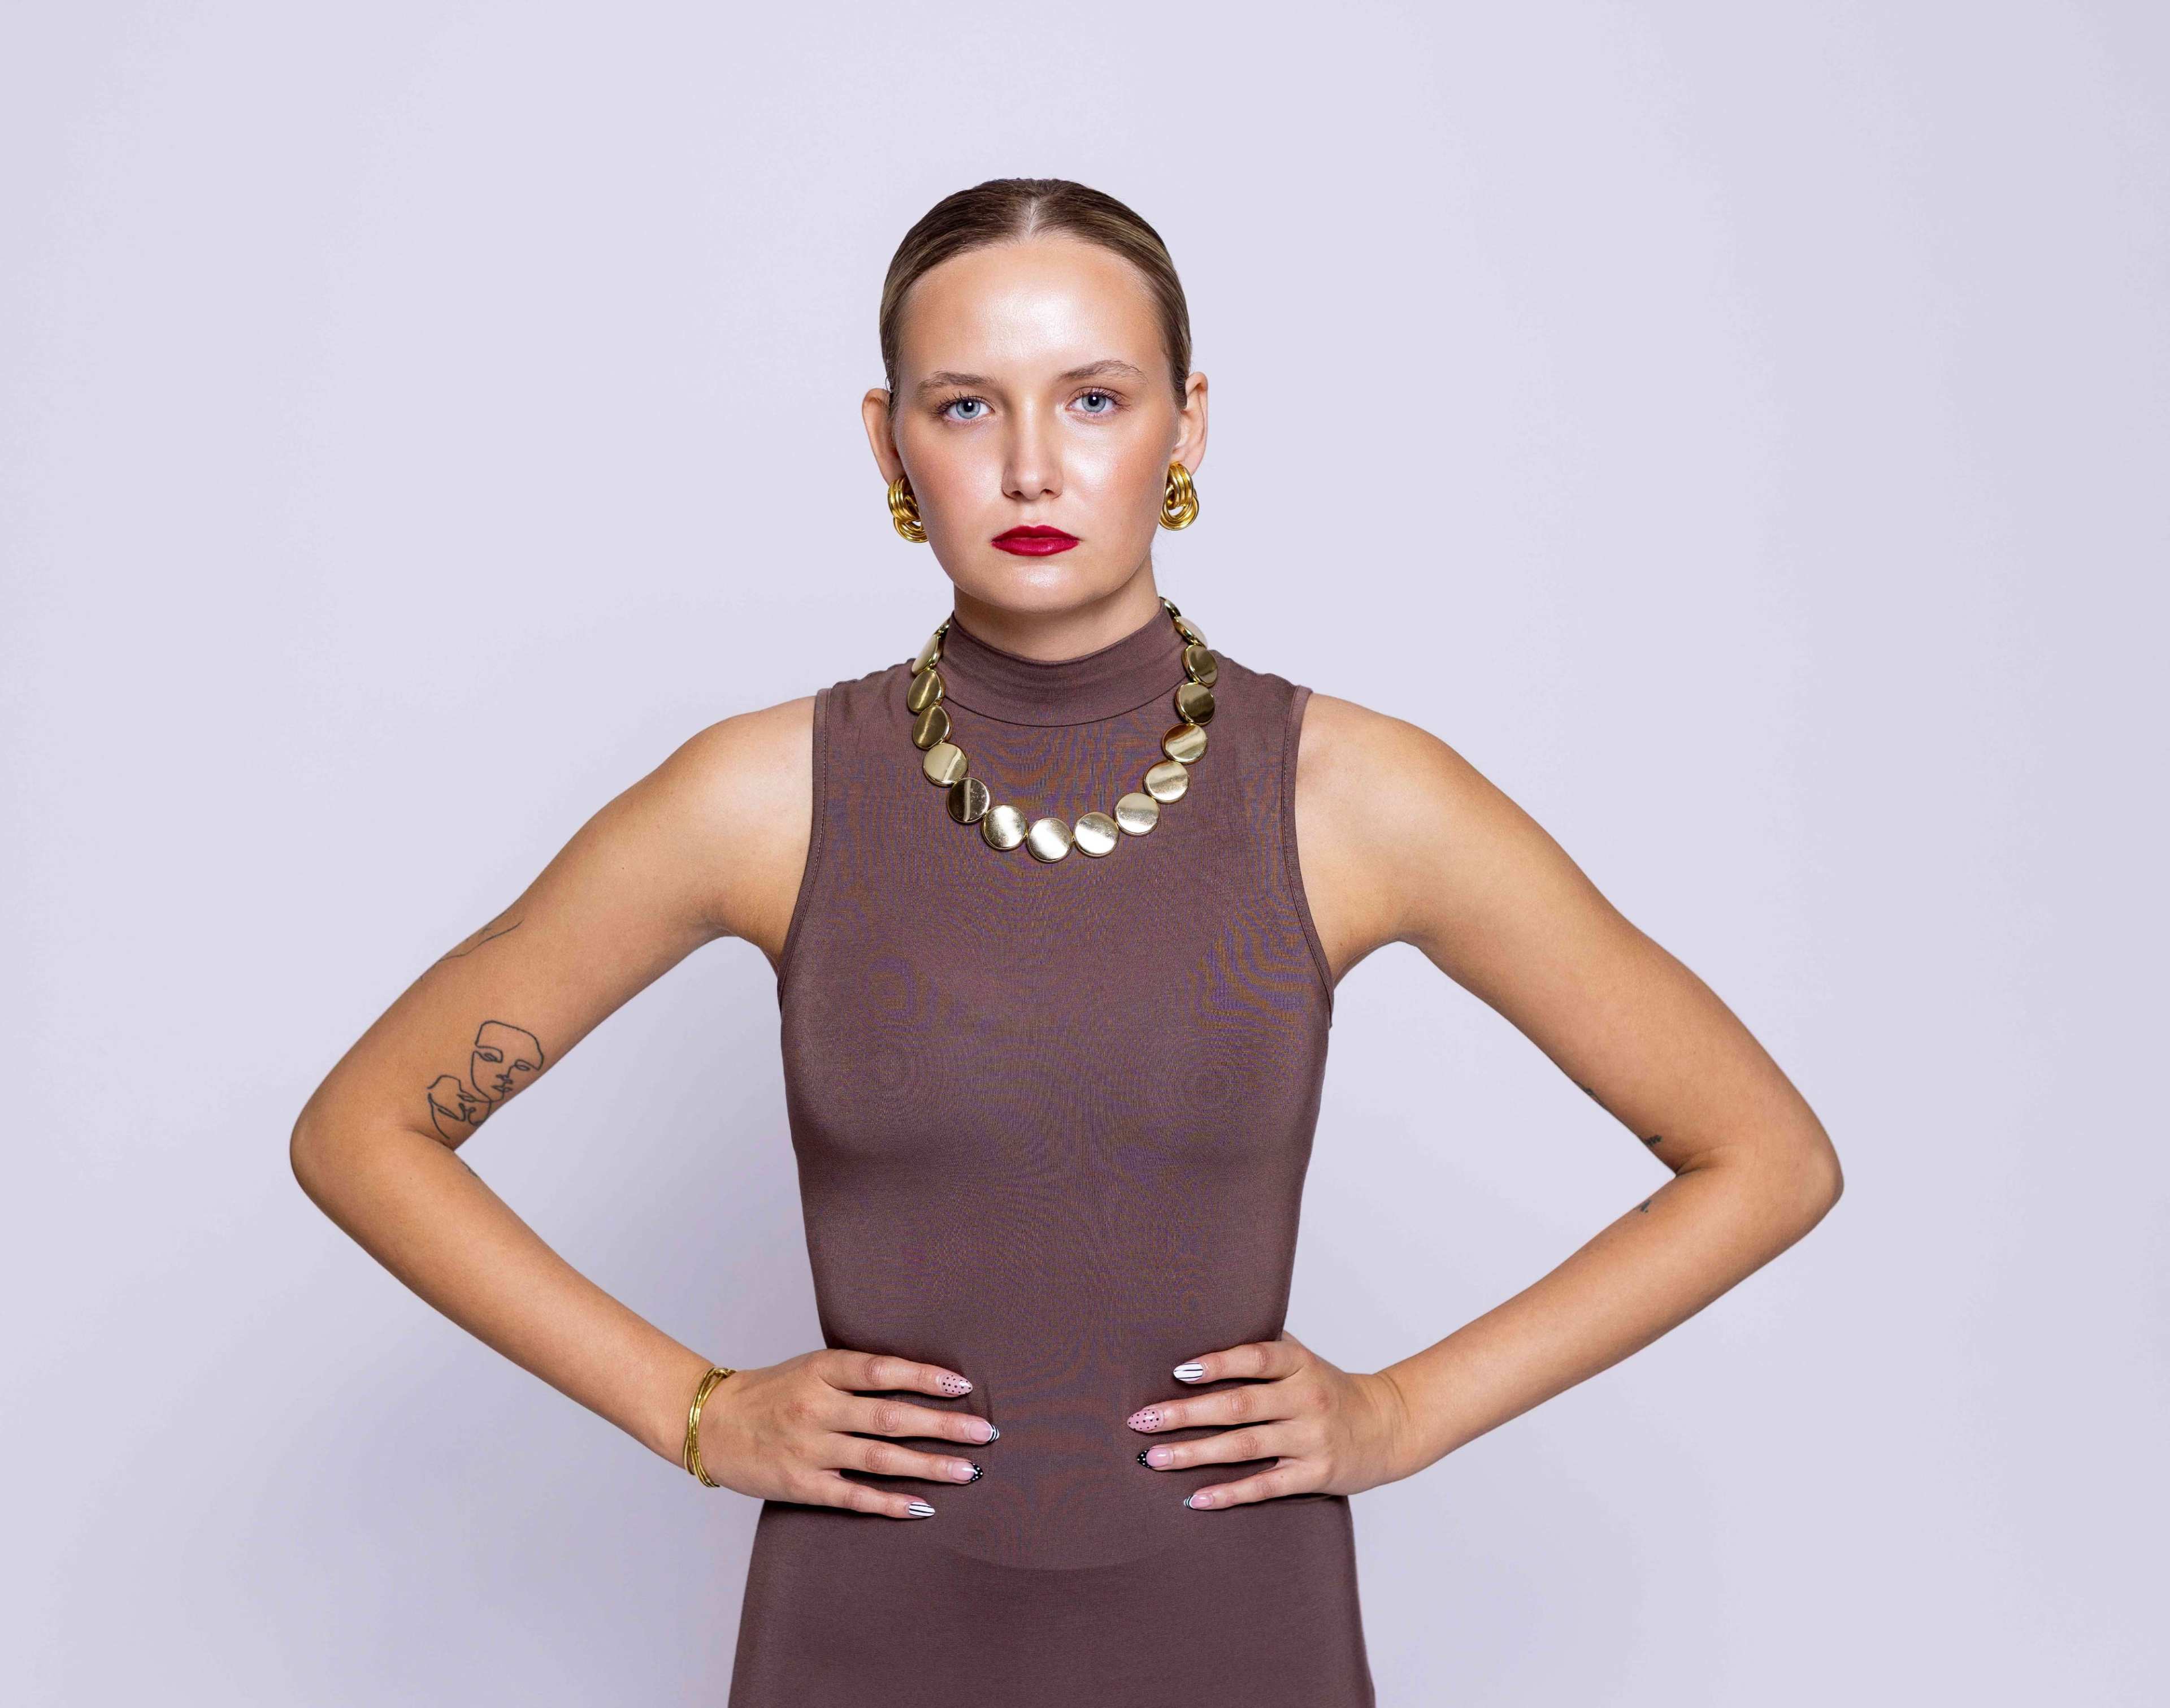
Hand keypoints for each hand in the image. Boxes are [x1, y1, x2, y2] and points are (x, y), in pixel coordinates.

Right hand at [695, 1348, 997, 1517]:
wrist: (711, 1423)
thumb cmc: (772, 1391)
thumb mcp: (812, 1367)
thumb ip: (858, 1373)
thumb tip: (922, 1380)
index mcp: (822, 1369)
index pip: (882, 1370)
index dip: (925, 1376)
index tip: (964, 1385)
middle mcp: (817, 1407)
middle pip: (891, 1416)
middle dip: (943, 1425)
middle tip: (985, 1432)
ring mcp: (809, 1448)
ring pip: (880, 1458)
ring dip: (929, 1465)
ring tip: (969, 1471)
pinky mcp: (802, 1484)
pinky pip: (854, 1496)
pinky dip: (890, 1503)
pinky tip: (923, 1507)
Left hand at [1124, 1330, 1417, 1509]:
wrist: (1387, 1426)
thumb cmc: (1328, 1389)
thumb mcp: (1303, 1360)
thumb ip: (1261, 1350)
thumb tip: (1199, 1337)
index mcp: (1300, 1365)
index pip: (1255, 1358)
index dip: (1217, 1363)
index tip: (1178, 1371)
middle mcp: (1305, 1399)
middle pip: (1238, 1405)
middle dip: (1185, 1413)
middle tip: (1142, 1420)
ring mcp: (1311, 1439)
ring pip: (1244, 1447)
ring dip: (1194, 1453)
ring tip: (1154, 1458)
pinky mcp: (1315, 1474)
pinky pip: (1265, 1486)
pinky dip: (1229, 1493)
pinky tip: (1195, 1498)